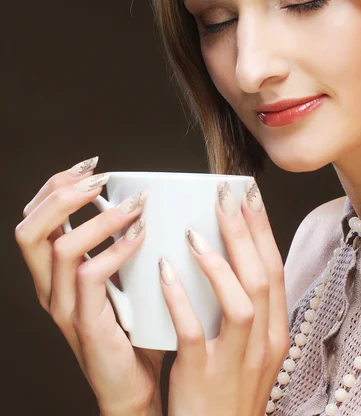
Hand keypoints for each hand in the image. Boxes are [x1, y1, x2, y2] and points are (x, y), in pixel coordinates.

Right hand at [15, 157, 164, 415]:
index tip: (91, 165)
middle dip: (63, 194)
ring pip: (61, 248)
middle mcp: (49, 287)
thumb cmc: (133, 325)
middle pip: (30, 229)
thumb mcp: (121, 278)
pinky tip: (141, 235)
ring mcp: (63, 307)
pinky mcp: (85, 322)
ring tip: (135, 204)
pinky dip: (117, 248)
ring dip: (100, 218)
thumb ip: (119, 244)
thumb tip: (142, 200)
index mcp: (53, 273)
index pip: (34, 219)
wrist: (134, 384)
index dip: (55, 186)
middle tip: (100, 178)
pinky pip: (91, 276)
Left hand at [158, 180, 289, 415]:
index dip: (263, 229)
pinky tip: (166, 272)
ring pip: (240, 301)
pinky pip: (193, 333)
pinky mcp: (203, 376)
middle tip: (224, 195)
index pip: (275, 270)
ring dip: (219, 261)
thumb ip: (243, 307)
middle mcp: (264, 343)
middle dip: (244, 231)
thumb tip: (226, 256)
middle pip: (261, 277)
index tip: (248, 195)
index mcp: (275, 331)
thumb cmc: (228, 390)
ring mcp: (236, 361)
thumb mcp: (249, 348)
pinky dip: (181, 299)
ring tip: (195, 230)